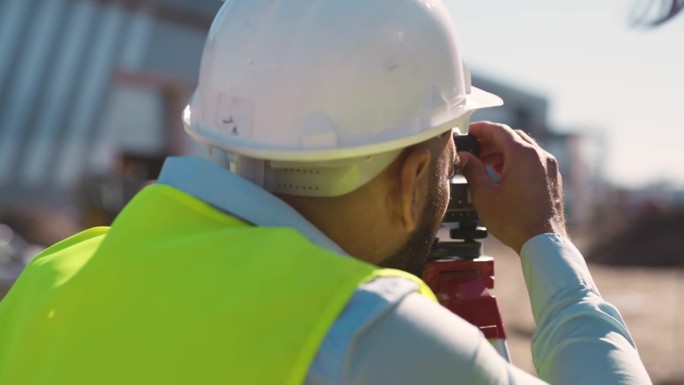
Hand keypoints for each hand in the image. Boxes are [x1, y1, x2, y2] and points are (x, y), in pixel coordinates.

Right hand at [457, 121, 566, 253]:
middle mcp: (540, 156)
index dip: (482, 129)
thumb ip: (472, 170)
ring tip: (486, 163)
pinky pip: (534, 161)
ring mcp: (549, 167)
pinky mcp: (553, 179)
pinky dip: (518, 161)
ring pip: (524, 149)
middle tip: (475, 148)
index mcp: (523, 155)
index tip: (470, 131)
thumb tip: (464, 157)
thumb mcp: (484, 195)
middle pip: (513, 137)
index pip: (500, 131)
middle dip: (492, 141)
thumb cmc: (514, 221)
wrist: (543, 242)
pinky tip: (505, 175)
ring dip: (504, 152)